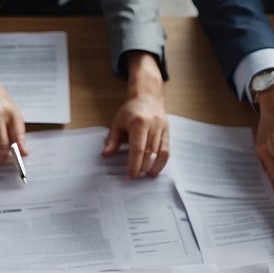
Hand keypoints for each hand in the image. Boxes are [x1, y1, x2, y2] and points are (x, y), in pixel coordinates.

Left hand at [102, 52, 168, 178]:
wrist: (147, 95)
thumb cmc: (130, 111)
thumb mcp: (117, 123)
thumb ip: (112, 140)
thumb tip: (106, 155)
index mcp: (138, 122)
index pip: (137, 148)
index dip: (135, 164)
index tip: (131, 176)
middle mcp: (152, 125)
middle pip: (149, 152)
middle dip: (143, 167)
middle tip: (136, 177)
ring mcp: (162, 128)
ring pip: (160, 153)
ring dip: (153, 167)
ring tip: (145, 175)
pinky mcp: (168, 131)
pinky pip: (167, 150)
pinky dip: (161, 162)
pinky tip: (155, 169)